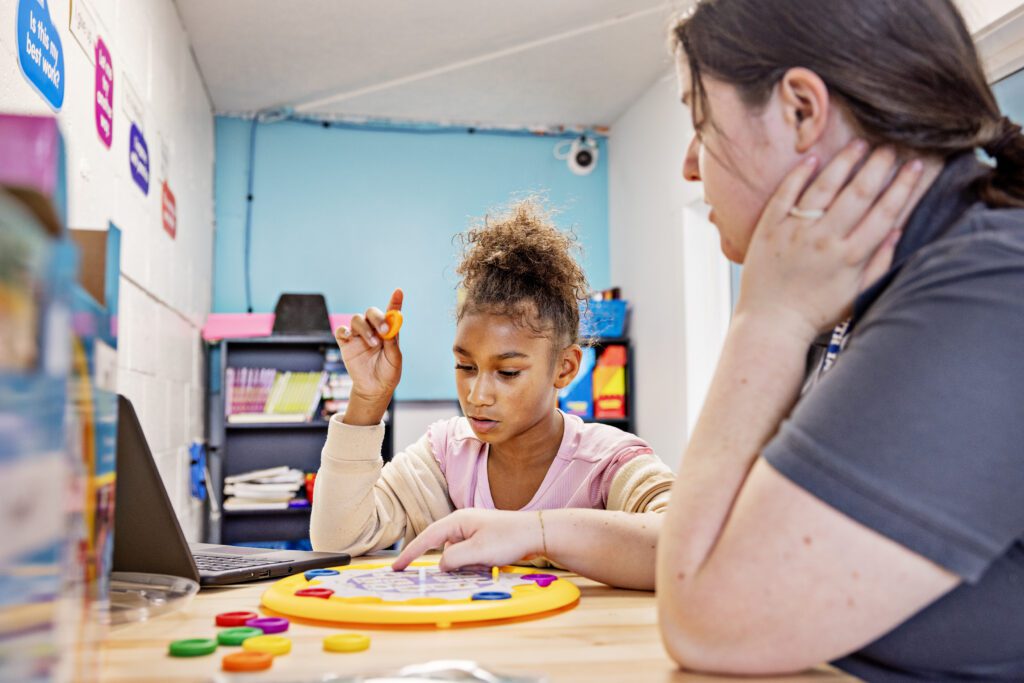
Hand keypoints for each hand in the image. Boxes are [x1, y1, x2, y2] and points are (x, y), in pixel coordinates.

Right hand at [335, 289, 402, 416]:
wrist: (374, 389)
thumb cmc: (388, 373)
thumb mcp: (394, 359)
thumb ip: (392, 344)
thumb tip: (389, 328)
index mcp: (388, 331)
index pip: (391, 312)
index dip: (395, 301)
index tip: (399, 291)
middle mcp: (373, 330)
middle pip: (371, 312)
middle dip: (378, 318)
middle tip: (384, 330)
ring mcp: (358, 336)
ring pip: (357, 319)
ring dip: (365, 329)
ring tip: (372, 344)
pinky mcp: (346, 344)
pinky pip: (341, 331)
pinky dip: (344, 331)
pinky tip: (349, 338)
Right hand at [391, 509, 541, 571]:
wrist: (537, 534)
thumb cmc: (509, 539)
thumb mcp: (477, 552)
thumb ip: (452, 558)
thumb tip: (441, 565)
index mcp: (458, 521)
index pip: (427, 537)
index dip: (410, 553)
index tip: (396, 567)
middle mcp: (463, 523)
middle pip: (444, 548)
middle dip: (453, 563)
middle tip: (467, 568)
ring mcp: (473, 530)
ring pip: (458, 554)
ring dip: (468, 565)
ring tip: (488, 563)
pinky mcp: (483, 539)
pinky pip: (470, 555)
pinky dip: (476, 564)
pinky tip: (491, 564)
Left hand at [736, 141, 924, 342]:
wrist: (771, 323)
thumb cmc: (816, 312)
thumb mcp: (857, 294)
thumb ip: (879, 262)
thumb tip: (897, 229)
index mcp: (850, 256)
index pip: (884, 213)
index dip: (903, 186)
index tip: (917, 165)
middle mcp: (824, 240)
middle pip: (858, 194)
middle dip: (879, 166)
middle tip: (892, 146)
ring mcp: (795, 232)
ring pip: (824, 188)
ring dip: (844, 163)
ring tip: (860, 144)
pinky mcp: (769, 229)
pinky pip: (785, 194)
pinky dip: (799, 175)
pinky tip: (813, 158)